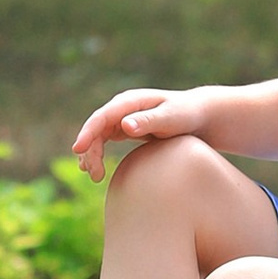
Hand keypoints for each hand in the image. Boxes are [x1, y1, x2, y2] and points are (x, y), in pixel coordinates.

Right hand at [69, 85, 212, 180]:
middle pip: (96, 129)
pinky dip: (98, 154)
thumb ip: (149, 121)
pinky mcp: (126, 128)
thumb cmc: (186, 114)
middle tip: (94, 175)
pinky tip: (95, 169)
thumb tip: (124, 126)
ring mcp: (122, 118)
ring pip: (98, 136)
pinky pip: (105, 141)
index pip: (102, 117)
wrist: (198, 115)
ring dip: (92, 155)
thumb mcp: (171, 118)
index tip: (79, 149)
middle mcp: (122, 108)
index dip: (88, 132)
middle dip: (90, 150)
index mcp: (130, 101)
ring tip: (94, 176)